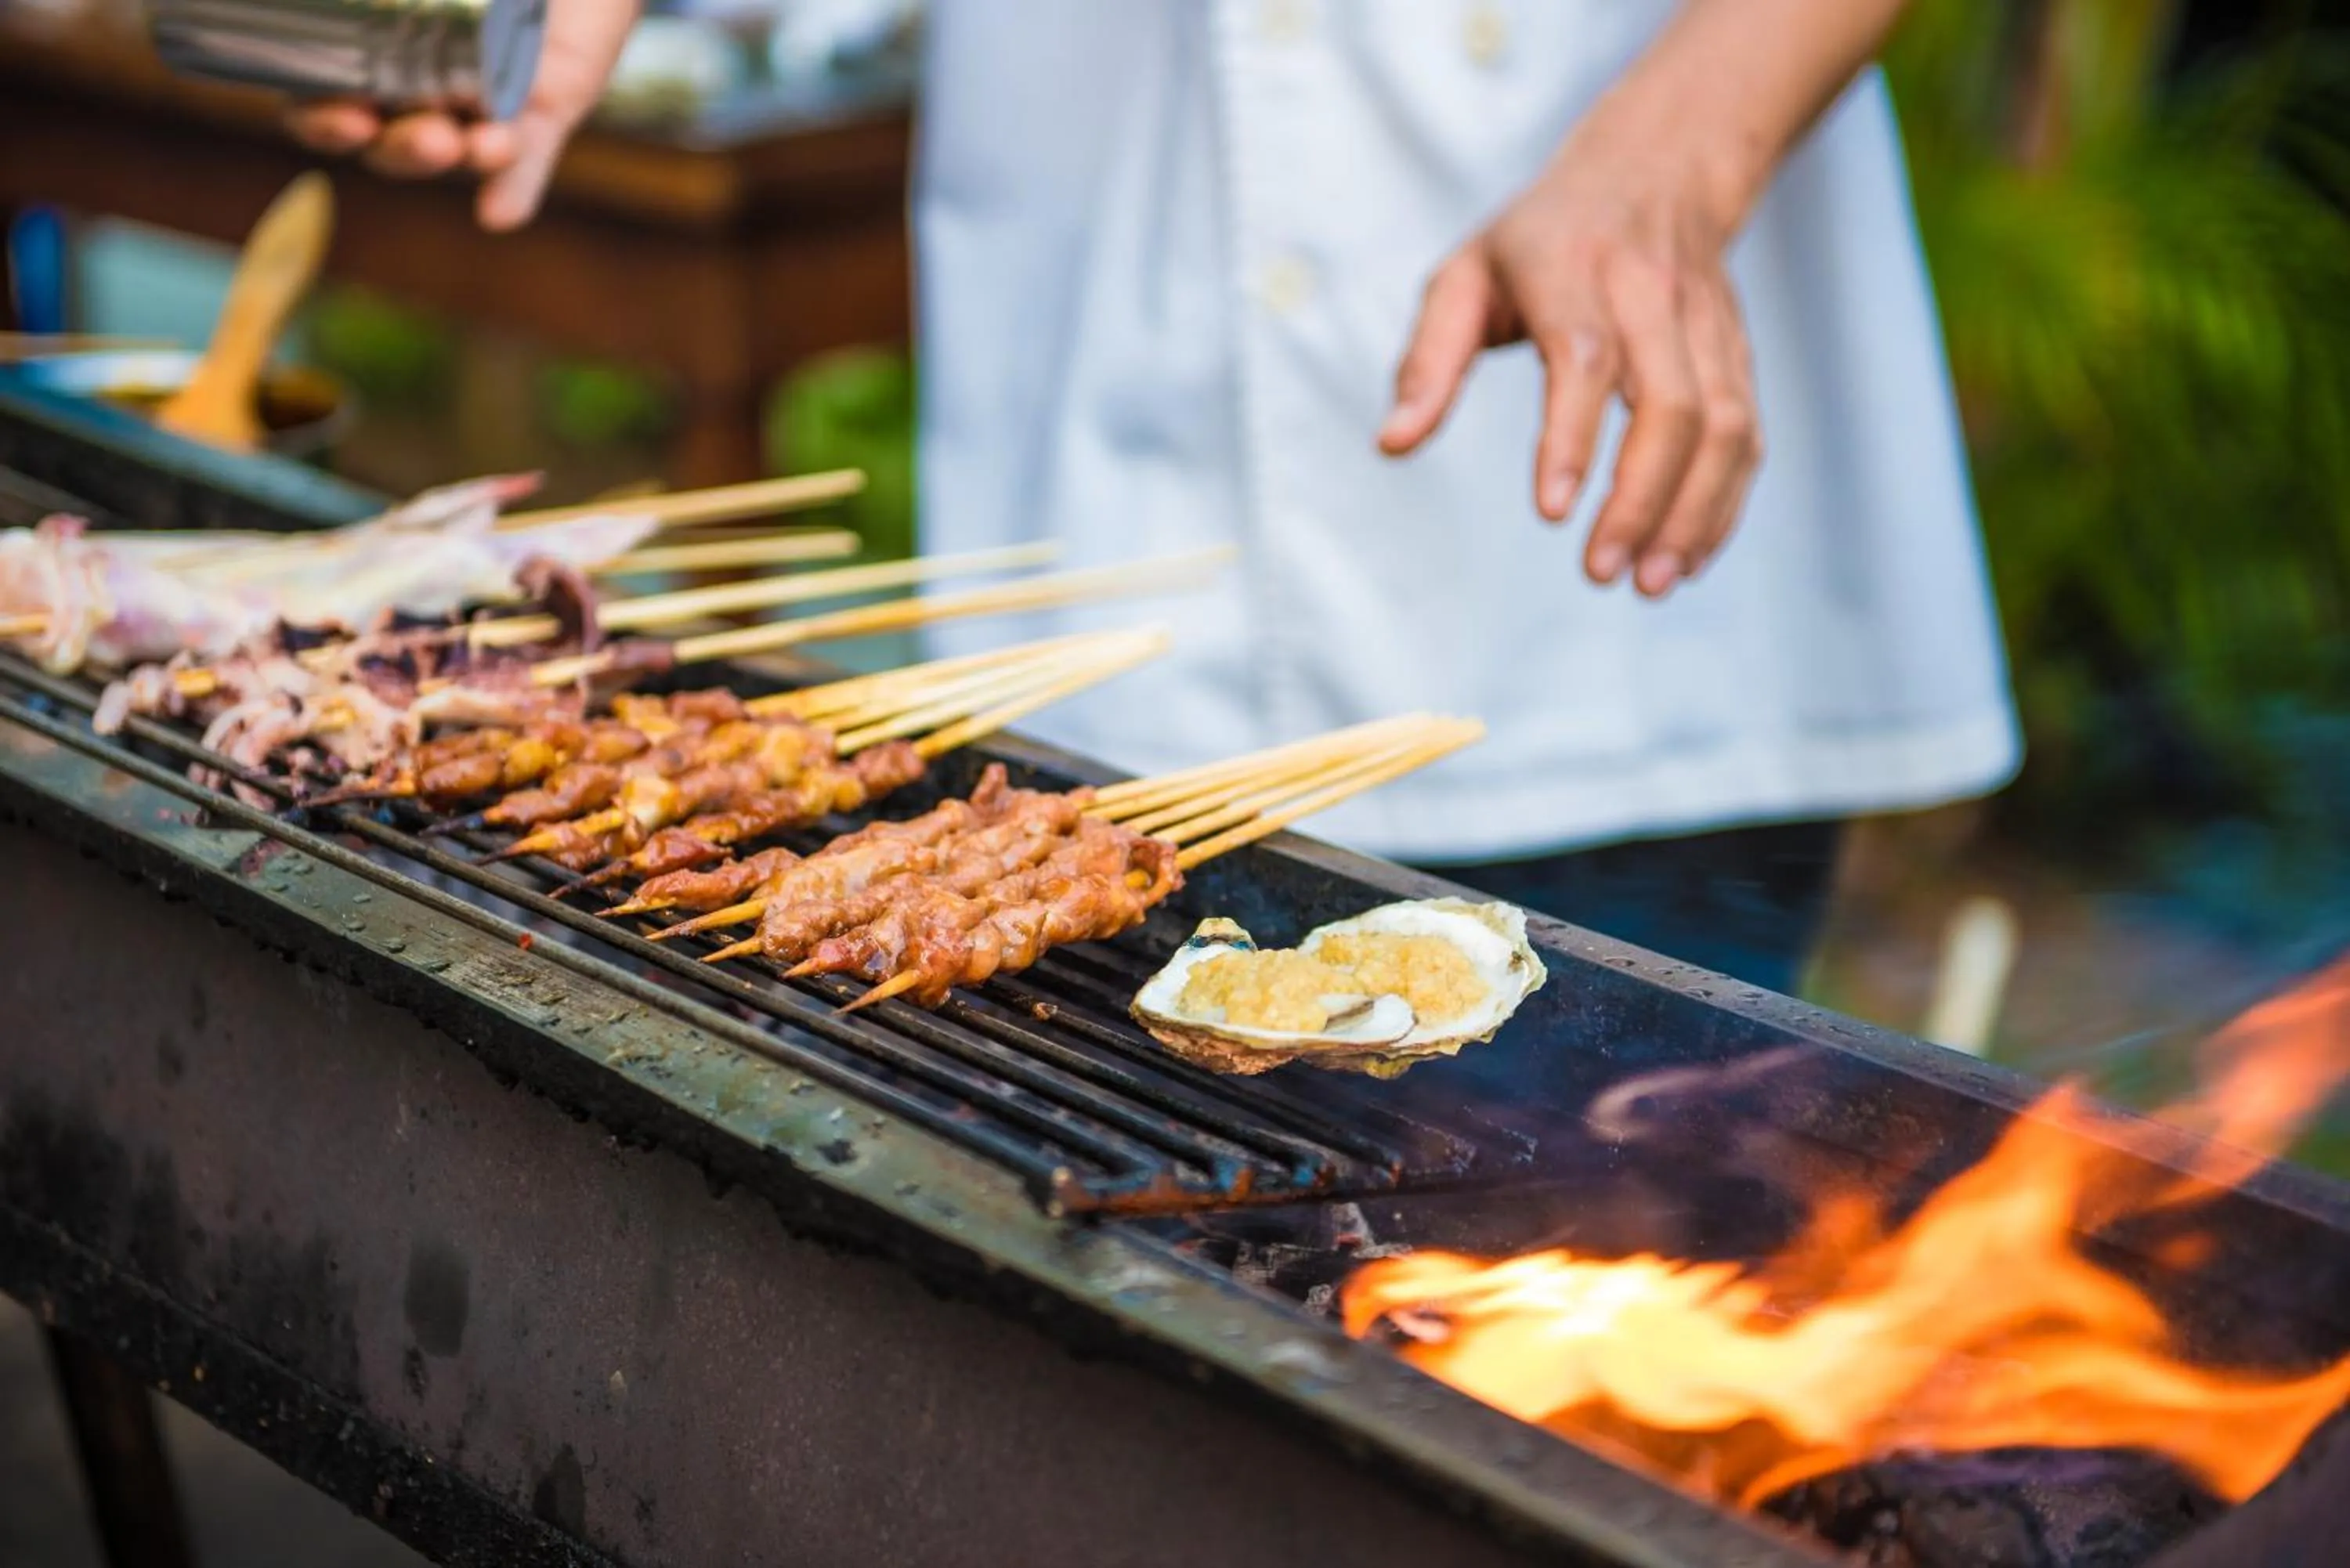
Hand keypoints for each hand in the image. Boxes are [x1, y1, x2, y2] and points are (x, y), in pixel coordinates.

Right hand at [285, 0, 641, 231]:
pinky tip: (498, 213)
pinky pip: (530, 158)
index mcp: (370, 41)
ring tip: (484, 145)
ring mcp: (482, 100)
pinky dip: (514, 189)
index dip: (319, 119)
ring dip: (465, 158)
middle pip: (390, 141)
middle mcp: (418, 80)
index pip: (319, 98)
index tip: (345, 117)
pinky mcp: (546, 108)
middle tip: (429, 138)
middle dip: (404, 148)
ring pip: (459, 151)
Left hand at [1377, 92, 1763, 598]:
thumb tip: (1393, 443)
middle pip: (1670, 403)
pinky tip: (1688, 557)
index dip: (1571, 436)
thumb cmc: (1538, 239)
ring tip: (1649, 583)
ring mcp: (1705, 324)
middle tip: (1600, 572)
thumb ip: (1427, 360)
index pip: (1583, 358)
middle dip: (1640, 498)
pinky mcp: (1737, 353)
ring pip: (1723, 424)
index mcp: (1572, 269)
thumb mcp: (1464, 276)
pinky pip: (1747, 434)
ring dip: (1691, 512)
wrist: (1659, 167)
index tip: (1551, 510)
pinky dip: (1723, 503)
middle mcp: (1650, 294)